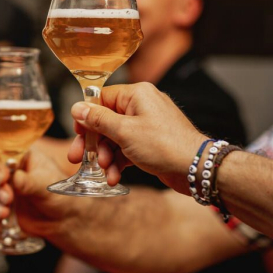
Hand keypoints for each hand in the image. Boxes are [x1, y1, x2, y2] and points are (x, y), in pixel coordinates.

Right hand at [0, 149, 82, 237]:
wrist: (64, 219)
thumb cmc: (60, 195)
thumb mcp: (48, 186)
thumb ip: (31, 182)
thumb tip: (15, 177)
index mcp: (23, 158)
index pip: (2, 154)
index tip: (2, 178)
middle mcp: (10, 171)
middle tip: (7, 199)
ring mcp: (4, 189)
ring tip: (4, 214)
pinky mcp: (2, 207)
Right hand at [67, 82, 208, 194]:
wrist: (195, 168)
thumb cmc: (164, 145)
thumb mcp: (124, 132)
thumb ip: (98, 119)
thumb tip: (77, 107)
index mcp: (137, 94)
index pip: (102, 98)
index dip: (87, 116)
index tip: (77, 132)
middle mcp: (142, 106)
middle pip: (106, 121)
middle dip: (93, 142)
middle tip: (77, 157)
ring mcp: (147, 125)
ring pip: (116, 138)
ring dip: (106, 156)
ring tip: (104, 171)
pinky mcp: (151, 143)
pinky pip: (127, 149)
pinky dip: (119, 162)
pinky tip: (114, 177)